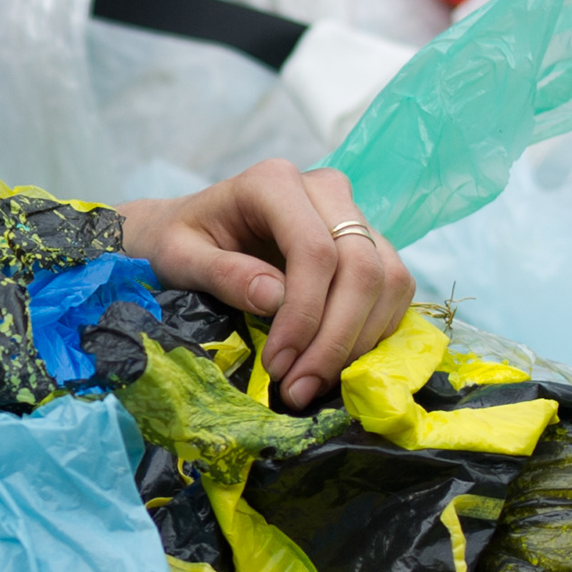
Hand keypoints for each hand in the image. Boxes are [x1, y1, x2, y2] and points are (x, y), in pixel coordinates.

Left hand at [121, 159, 414, 412]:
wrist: (188, 231)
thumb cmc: (177, 241)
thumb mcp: (179, 257)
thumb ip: (223, 273)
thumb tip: (276, 299)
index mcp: (274, 182)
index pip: (315, 250)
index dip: (305, 314)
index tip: (279, 364)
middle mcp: (325, 191)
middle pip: (362, 267)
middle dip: (335, 338)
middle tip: (299, 389)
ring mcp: (352, 216)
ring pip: (389, 280)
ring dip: (359, 342)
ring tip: (311, 383)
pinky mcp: (368, 245)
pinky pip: (394, 290)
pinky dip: (373, 333)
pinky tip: (333, 363)